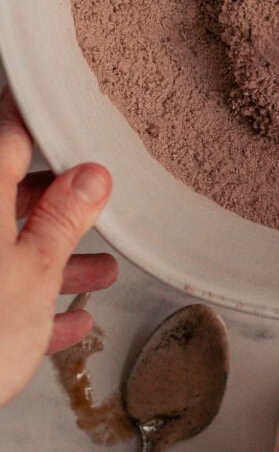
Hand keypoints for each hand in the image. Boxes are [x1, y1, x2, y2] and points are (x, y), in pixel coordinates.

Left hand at [0, 87, 117, 407]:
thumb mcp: (34, 271)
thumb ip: (63, 218)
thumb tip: (89, 179)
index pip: (11, 134)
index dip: (46, 129)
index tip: (71, 126)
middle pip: (8, 195)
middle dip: (60, 209)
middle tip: (97, 211)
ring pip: (3, 246)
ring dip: (53, 260)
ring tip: (97, 277)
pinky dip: (25, 302)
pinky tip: (63, 325)